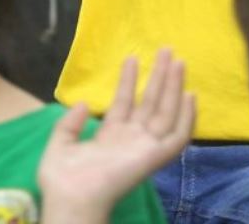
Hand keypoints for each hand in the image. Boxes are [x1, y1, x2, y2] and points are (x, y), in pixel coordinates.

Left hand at [38, 51, 195, 218]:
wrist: (72, 198)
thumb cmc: (63, 179)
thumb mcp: (59, 144)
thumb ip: (69, 124)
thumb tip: (83, 103)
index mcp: (110, 139)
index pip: (125, 104)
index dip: (128, 81)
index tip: (132, 59)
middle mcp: (131, 140)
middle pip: (150, 103)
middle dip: (158, 77)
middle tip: (166, 50)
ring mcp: (145, 147)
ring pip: (166, 112)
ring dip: (173, 87)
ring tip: (177, 60)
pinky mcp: (155, 155)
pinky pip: (178, 136)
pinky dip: (187, 117)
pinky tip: (189, 94)